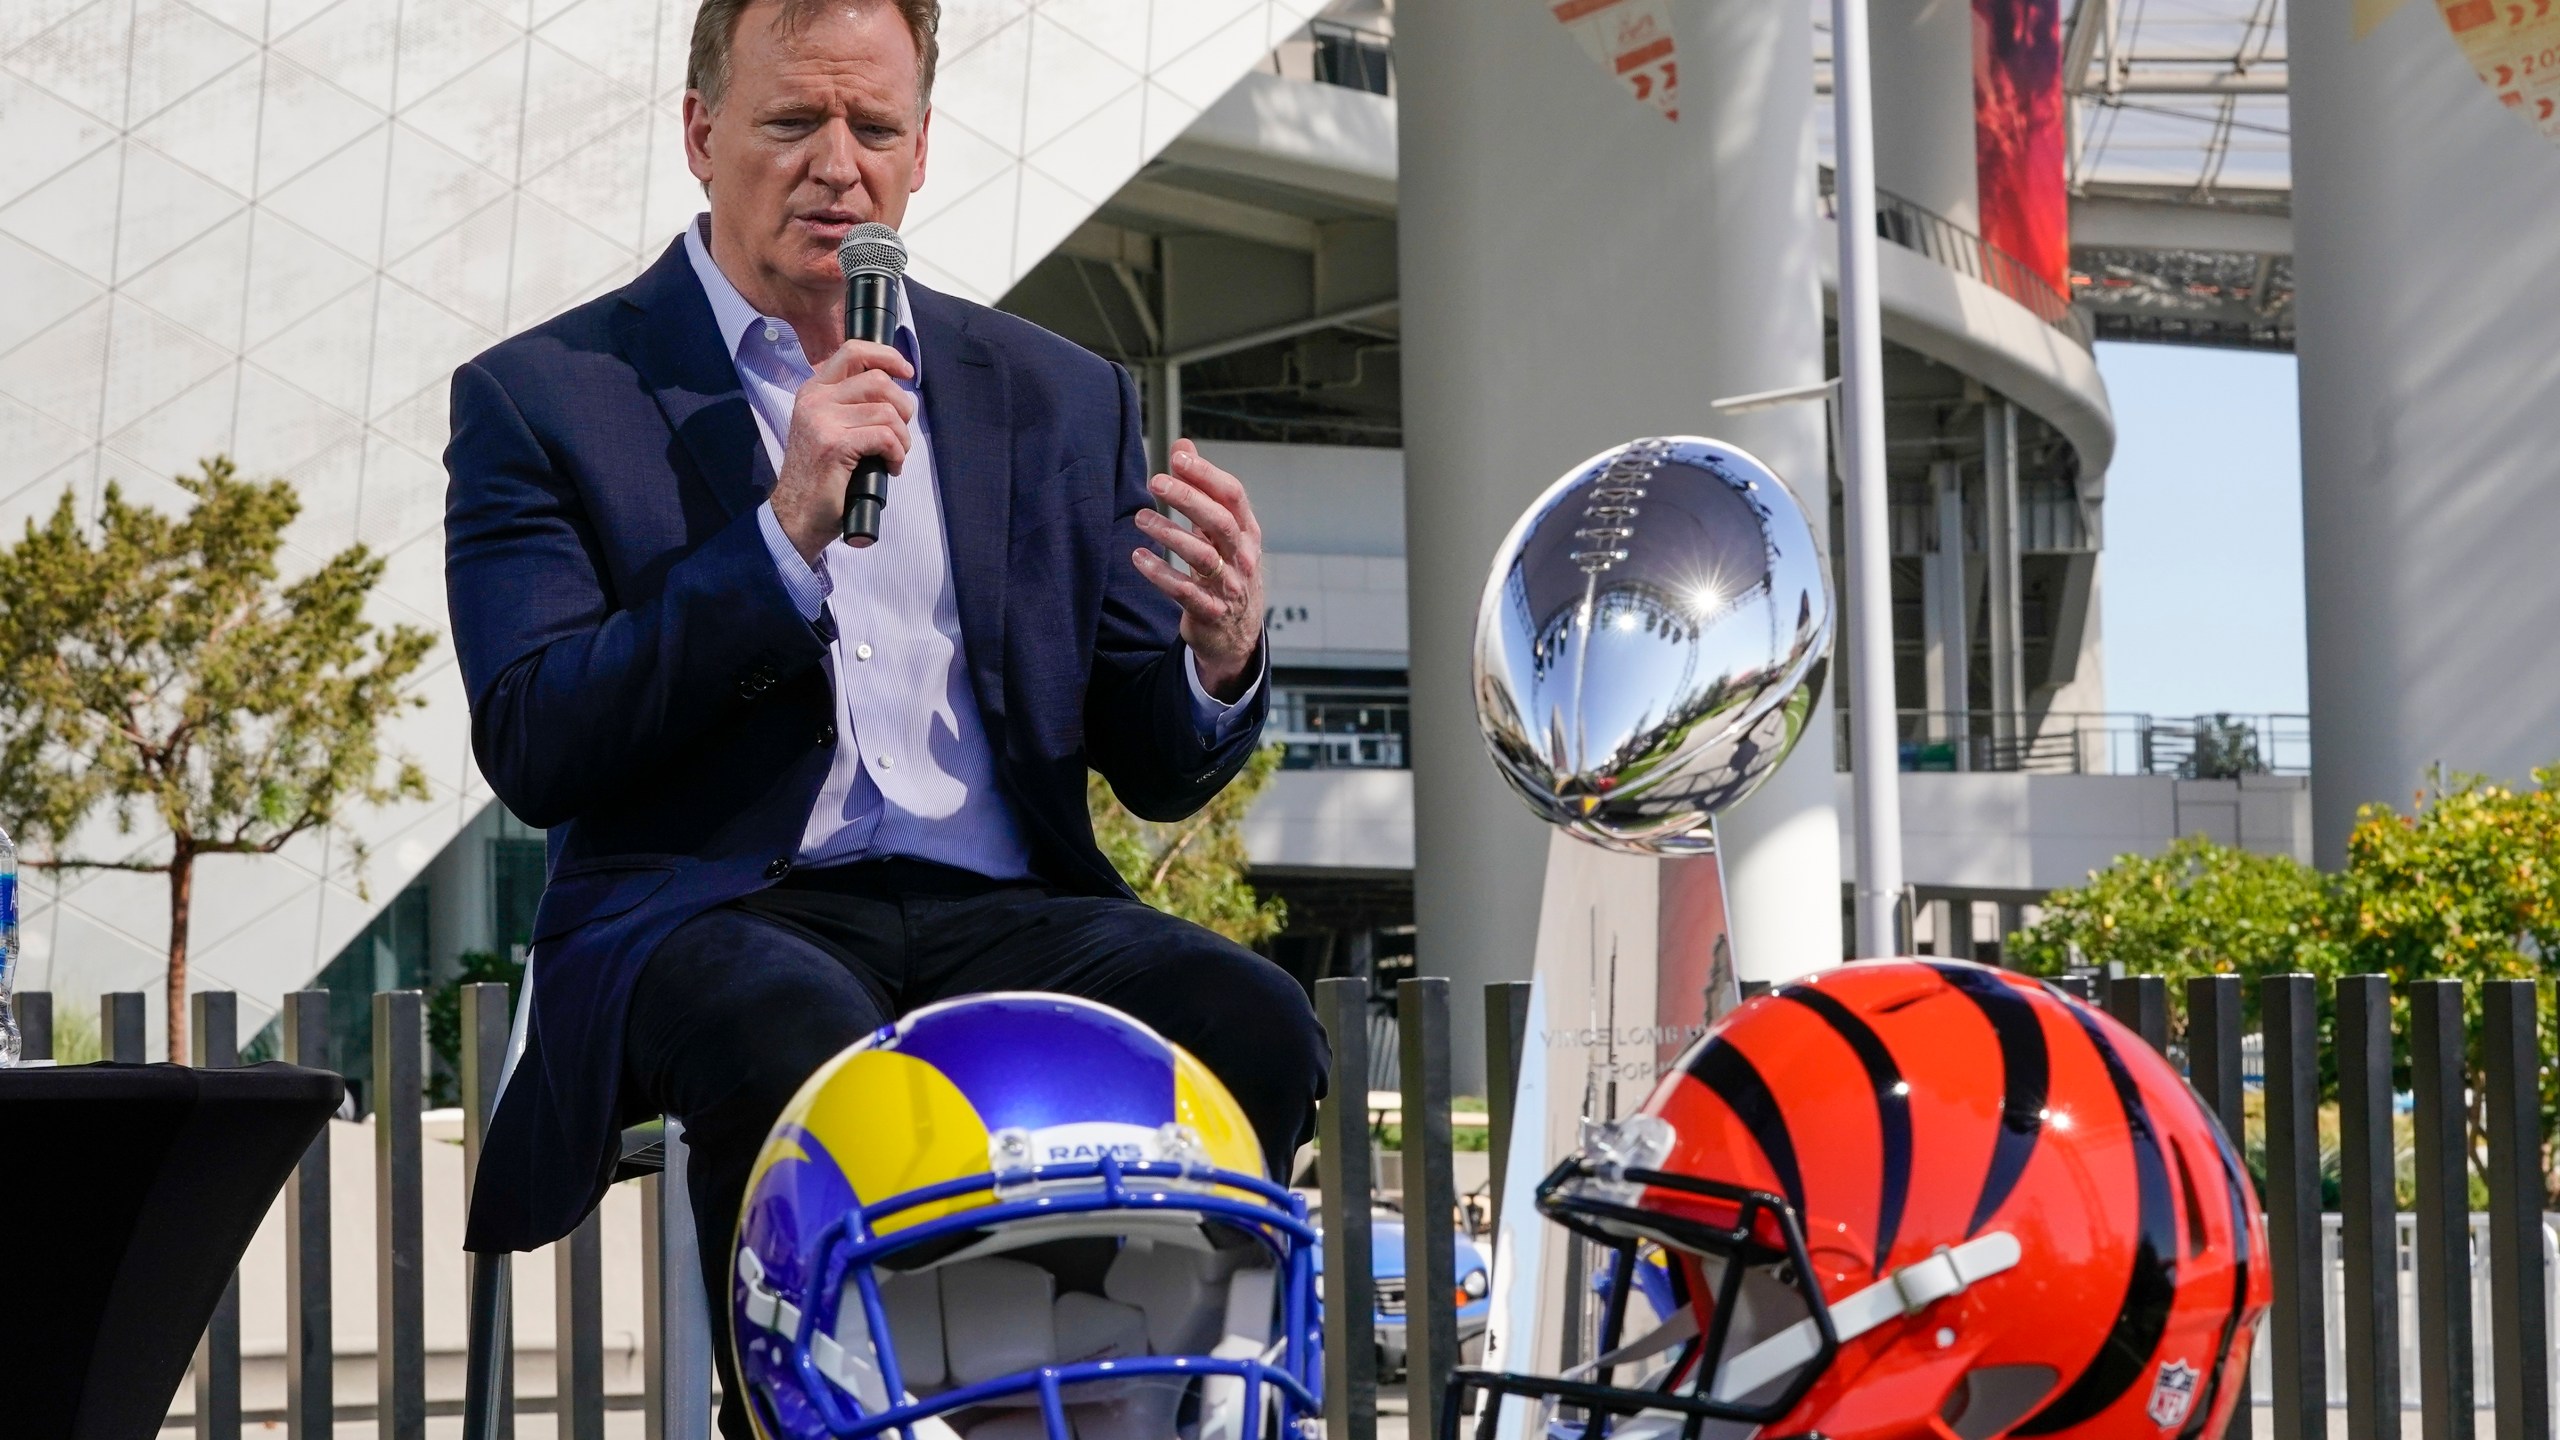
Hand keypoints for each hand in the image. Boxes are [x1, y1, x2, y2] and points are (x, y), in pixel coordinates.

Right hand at [771, 338, 916, 560]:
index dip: (886, 356)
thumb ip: (852, 405)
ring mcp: (822, 420)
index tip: (906, 371)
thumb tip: (898, 393)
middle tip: (900, 433)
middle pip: (878, 380)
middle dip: (903, 407)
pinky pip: (885, 437)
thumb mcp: (830, 429)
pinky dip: (897, 453)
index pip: (853, 350)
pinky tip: (891, 467)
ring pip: (887, 411)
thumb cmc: (821, 476)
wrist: (796, 514)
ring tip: (895, 455)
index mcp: (814, 391)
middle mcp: (815, 400)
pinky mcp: (834, 445)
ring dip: (902, 437)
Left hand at [1132, 440, 1264, 701]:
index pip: (1233, 495)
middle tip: (1156, 482)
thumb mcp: (1219, 530)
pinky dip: (1160, 573)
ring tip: (1140, 518)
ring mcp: (1229, 586)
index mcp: (1247, 531)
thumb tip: (1183, 446)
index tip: (1178, 456)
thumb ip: (1201, 488)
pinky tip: (1138, 558)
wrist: (1236, 632)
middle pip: (1219, 522)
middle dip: (1188, 498)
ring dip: (1169, 534)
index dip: (1206, 474)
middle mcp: (1242, 557)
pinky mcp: (1210, 611)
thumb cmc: (1225, 569)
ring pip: (1202, 556)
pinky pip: (1184, 591)